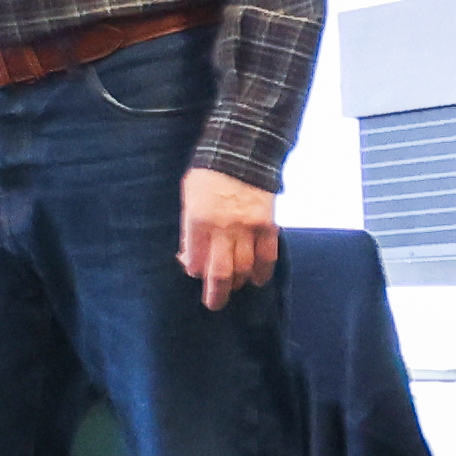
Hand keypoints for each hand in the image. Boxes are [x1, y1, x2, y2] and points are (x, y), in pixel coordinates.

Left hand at [175, 168, 283, 305]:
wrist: (240, 152)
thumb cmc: (208, 175)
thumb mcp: (188, 198)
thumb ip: (189, 229)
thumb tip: (188, 257)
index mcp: (197, 221)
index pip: (195, 262)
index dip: (194, 271)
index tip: (195, 272)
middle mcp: (222, 229)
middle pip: (220, 273)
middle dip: (216, 294)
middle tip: (214, 304)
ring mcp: (247, 228)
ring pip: (244, 268)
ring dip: (238, 282)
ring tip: (234, 286)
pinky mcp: (267, 225)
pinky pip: (267, 257)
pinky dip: (263, 272)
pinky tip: (257, 279)